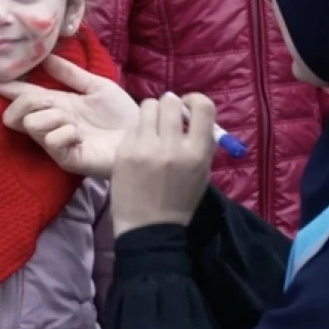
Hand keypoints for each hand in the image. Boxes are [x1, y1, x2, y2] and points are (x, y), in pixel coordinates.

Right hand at [0, 56, 138, 178]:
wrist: (143, 134)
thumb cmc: (123, 114)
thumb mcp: (96, 85)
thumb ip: (70, 73)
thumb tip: (44, 56)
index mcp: (56, 105)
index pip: (20, 94)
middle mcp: (51, 124)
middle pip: (14, 113)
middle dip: (27, 101)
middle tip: (53, 104)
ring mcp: (56, 143)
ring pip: (30, 124)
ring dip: (53, 116)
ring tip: (75, 123)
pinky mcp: (64, 159)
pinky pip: (50, 139)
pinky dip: (67, 132)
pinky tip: (82, 136)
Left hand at [110, 93, 216, 237]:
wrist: (149, 228)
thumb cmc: (180, 201)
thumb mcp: (201, 172)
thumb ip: (201, 142)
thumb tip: (193, 114)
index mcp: (196, 153)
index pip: (204, 106)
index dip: (195, 100)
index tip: (189, 107)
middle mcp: (172, 146)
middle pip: (170, 101)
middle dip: (169, 104)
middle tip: (167, 115)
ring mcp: (146, 148)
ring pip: (148, 106)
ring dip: (152, 112)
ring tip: (152, 127)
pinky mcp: (125, 151)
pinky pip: (133, 126)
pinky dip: (138, 131)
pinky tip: (139, 146)